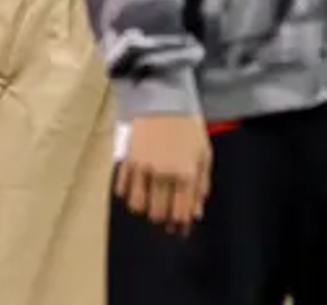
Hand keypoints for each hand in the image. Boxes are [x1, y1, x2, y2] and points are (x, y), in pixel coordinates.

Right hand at [114, 114, 210, 234]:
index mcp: (186, 173)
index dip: (180, 225)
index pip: (181, 212)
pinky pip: (122, 186)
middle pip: (158, 212)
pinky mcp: (128, 158)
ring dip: (144, 210)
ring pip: (138, 204)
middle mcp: (164, 173)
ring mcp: (143, 167)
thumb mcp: (204, 154)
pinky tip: (133, 193)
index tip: (179, 229)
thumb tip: (196, 212)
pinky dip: (127, 194)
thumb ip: (202, 185)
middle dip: (162, 220)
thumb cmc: (188, 126)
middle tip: (164, 218)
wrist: (163, 98)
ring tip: (148, 206)